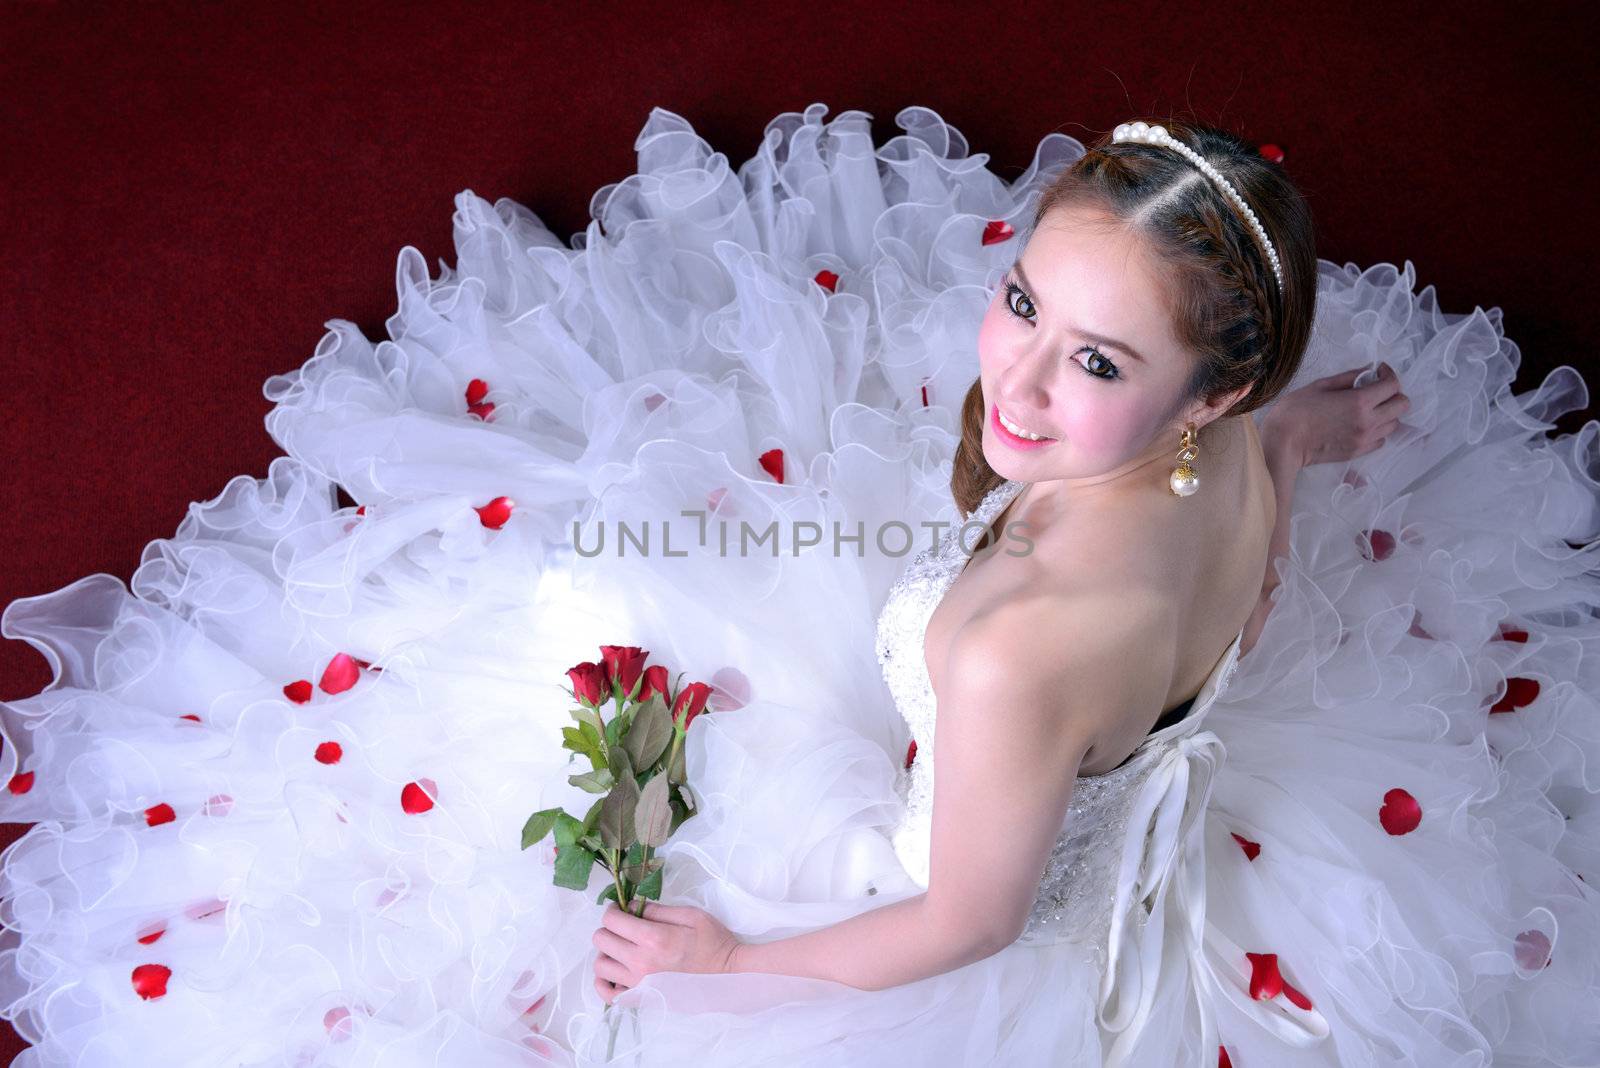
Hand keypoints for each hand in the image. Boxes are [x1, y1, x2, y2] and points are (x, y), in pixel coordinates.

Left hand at [591, 900, 742, 1005]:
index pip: (612, 920)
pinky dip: (604, 981)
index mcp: (653, 938)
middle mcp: (640, 962)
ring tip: (622, 948)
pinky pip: (607, 993)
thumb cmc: (713, 942)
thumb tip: (633, 906)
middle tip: (623, 926)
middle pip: (601, 940)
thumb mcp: (690, 915)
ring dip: (606, 952)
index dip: (613, 910)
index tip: (620, 908)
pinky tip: (616, 971)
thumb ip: (658, 910)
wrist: (727, 976)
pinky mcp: (641, 999)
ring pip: (599, 965)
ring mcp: (638, 983)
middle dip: (609, 928)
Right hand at [1261, 361, 1409, 469]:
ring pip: (1394, 423)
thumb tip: (1369, 370)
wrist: (1283, 443)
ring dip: (1386, 413)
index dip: (1389, 374)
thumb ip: (1350, 377)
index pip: (1393, 385)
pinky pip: (1381, 440)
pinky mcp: (1358, 452)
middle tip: (1377, 390)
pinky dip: (1377, 430)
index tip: (1379, 371)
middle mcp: (1368, 421)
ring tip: (1368, 409)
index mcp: (1359, 401)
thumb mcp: (1321, 385)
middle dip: (1393, 394)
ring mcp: (1365, 439)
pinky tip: (1361, 425)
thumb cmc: (1296, 410)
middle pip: (1402, 405)